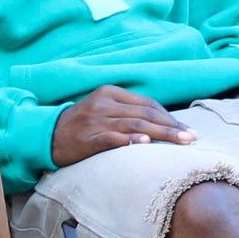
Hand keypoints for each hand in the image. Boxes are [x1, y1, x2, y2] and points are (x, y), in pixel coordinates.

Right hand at [50, 85, 196, 165]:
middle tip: (191, 137)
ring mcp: (96, 120)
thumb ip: (127, 111)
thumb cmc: (81, 124)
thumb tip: (160, 122)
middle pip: (145, 114)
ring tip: (180, 141)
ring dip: (161, 134)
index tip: (186, 129)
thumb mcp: (103, 108)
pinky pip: (113, 138)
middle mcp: (104, 103)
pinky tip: (146, 145)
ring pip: (135, 125)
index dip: (169, 116)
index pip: (147, 103)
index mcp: (110, 92)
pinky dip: (130, 141)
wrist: (47, 135)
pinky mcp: (88, 138)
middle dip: (171, 126)